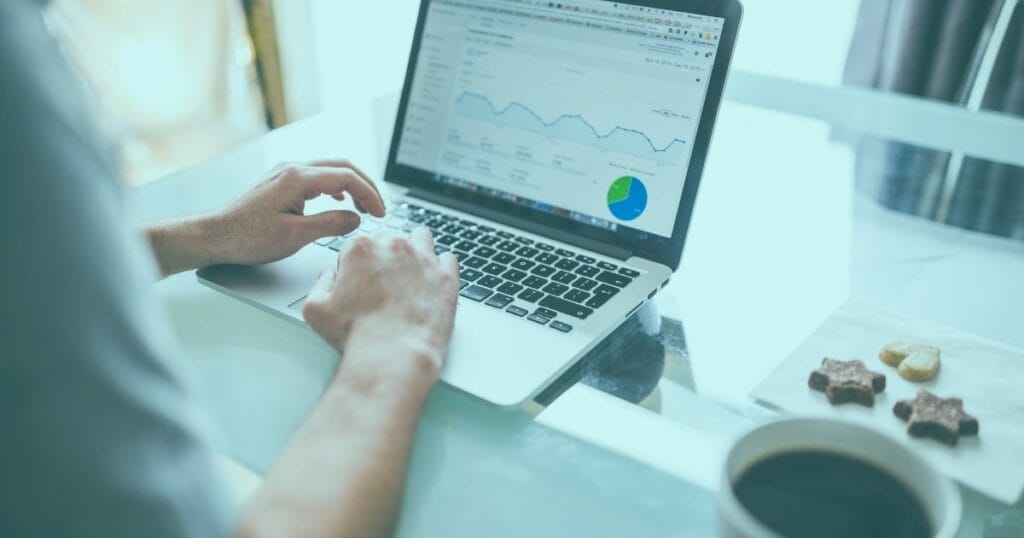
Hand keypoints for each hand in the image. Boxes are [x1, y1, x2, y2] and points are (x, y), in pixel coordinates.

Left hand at [207, 159, 386, 265]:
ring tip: (364, 207)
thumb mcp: (294, 237)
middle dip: (365, 186)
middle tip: (379, 208)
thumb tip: (355, 218)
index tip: (380, 213)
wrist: (216, 235)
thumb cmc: (248, 238)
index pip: (346, 176)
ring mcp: (286, 172)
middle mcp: (292, 168)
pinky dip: (336, 186)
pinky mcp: (282, 181)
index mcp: (297, 178)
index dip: (369, 194)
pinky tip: (340, 200)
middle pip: (342, 166)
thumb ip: (330, 224)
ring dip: (352, 185)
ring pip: (331, 169)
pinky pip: (317, 176)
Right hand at [302, 228, 460, 382]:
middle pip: (389, 241)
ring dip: (415, 251)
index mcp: (361, 248)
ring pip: (421, 239)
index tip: (359, 285)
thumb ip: (319, 283)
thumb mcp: (315, 309)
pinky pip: (448, 258)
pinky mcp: (447, 276)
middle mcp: (394, 246)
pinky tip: (432, 283)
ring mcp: (424, 259)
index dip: (356, 267)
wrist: (392, 356)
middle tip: (384, 286)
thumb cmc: (356, 335)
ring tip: (410, 276)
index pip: (358, 246)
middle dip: (385, 258)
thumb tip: (329, 274)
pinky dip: (441, 268)